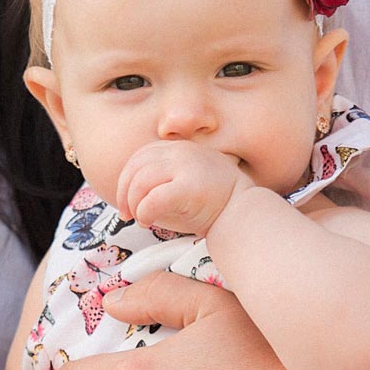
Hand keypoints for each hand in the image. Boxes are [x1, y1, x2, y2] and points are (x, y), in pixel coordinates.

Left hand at [115, 141, 245, 236]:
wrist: (243, 213)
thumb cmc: (212, 202)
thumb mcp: (184, 181)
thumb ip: (161, 179)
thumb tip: (129, 195)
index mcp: (179, 148)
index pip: (140, 157)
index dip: (126, 179)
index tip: (127, 201)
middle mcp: (181, 152)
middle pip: (136, 167)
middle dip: (125, 192)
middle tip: (127, 214)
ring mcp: (186, 167)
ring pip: (141, 181)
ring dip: (134, 203)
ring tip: (140, 219)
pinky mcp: (189, 187)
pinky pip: (153, 198)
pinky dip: (144, 211)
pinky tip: (147, 221)